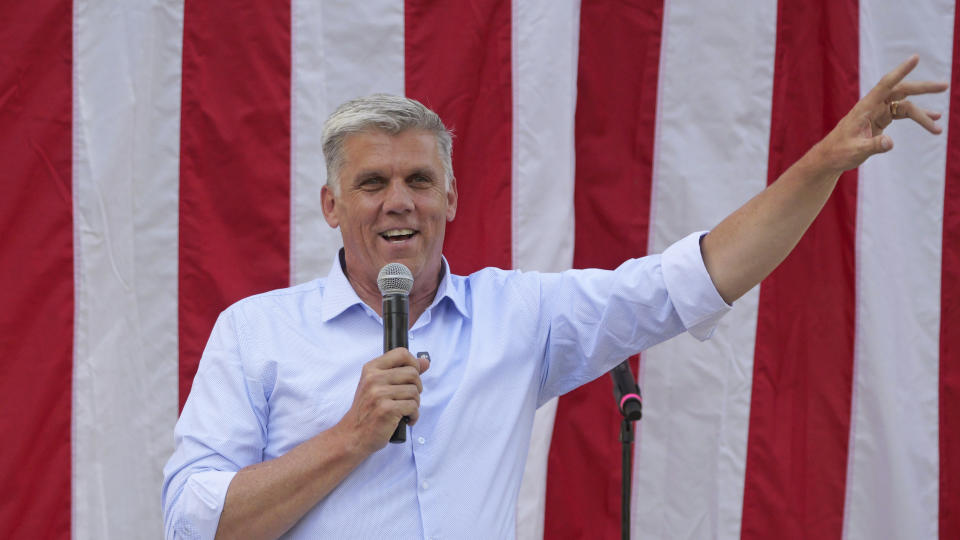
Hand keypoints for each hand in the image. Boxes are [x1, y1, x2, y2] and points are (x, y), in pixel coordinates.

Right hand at [337, 348, 430, 453]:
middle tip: (408, 398)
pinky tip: (405, 420)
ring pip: (414, 391)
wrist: (353, 435)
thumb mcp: (379, 386)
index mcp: (371, 369)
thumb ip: (402, 371)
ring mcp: (379, 394)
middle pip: (412, 373)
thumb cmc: (368, 410)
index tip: (412, 376)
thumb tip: (425, 362)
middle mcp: (373, 378)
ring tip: (404, 410)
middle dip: (417, 388)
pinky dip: (414, 416)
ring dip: (415, 404)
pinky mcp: (386, 410)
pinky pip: (413, 407)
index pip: (401, 353)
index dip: (413, 363)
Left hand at [814, 55, 947, 175]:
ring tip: (939, 127)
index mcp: (864, 108)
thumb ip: (873, 146)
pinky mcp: (880, 120)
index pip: (885, 85)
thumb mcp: (855, 151)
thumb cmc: (838, 152)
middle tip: (944, 86)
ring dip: (922, 115)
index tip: (915, 58)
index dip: (900, 71)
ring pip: (905, 106)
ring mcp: (877, 112)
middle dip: (923, 89)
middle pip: (901, 91)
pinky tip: (932, 121)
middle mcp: (872, 106)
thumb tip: (891, 142)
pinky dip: (917, 118)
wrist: (829, 158)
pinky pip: (902, 115)